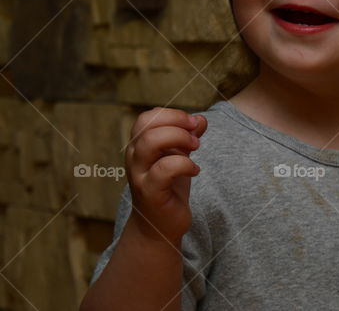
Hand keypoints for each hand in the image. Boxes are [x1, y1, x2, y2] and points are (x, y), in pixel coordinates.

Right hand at [124, 107, 206, 243]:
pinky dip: (184, 164)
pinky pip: (164, 169)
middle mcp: (134, 158)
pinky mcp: (149, 192)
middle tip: (196, 138)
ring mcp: (139, 175)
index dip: (173, 115)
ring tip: (196, 149)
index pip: (147, 117)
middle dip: (177, 124)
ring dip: (179, 139)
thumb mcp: (180, 156)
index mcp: (139, 146)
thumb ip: (188, 136)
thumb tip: (200, 119)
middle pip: (147, 125)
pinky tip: (195, 170)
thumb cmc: (169, 187)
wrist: (160, 226)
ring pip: (150, 142)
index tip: (193, 124)